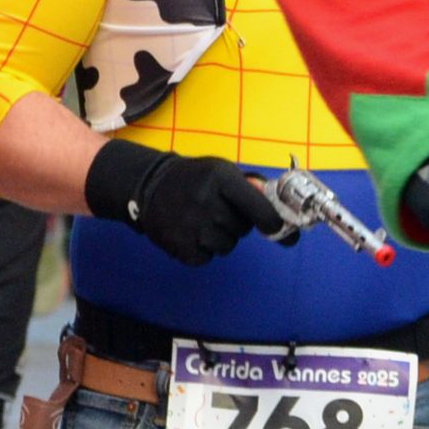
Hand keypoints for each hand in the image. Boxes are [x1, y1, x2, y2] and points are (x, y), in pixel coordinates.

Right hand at [85, 142, 287, 263]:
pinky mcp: (179, 245)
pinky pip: (206, 258)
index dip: (273, 222)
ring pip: (226, 246)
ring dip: (220, 238)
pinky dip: (202, 250)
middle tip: (218, 212)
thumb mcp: (221, 171)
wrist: (149, 185)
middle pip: (242, 230)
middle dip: (236, 224)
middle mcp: (206, 200)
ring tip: (202, 222)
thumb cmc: (195, 178)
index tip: (280, 229)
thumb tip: (279, 206)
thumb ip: (251, 185)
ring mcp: (191, 225)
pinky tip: (190, 234)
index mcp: (220, 178)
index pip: (259, 208)